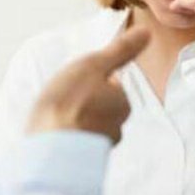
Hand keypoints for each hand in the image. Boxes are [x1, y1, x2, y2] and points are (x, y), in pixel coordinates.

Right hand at [26, 26, 149, 143]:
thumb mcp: (94, 66)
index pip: (112, 87)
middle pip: (99, 108)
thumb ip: (120, 51)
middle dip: (83, 103)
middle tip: (62, 99)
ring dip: (72, 122)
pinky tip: (50, 133)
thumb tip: (146, 33)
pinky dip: (64, 138)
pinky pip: (74, 144)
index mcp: (122, 105)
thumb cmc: (68, 104)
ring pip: (87, 127)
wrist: (48, 150)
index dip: (91, 81)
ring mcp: (97, 148)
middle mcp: (115, 129)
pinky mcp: (79, 161)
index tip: (75, 83)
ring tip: (53, 117)